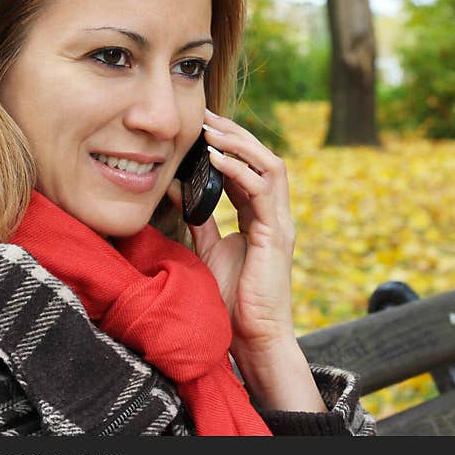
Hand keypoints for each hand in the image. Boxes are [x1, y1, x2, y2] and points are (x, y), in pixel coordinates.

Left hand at [165, 110, 324, 411]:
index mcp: (260, 217)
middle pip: (264, 158)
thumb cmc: (231, 301)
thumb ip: (198, 219)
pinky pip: (263, 190)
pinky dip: (240, 169)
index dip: (228, 145)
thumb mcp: (208, 250)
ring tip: (211, 129)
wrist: (251, 338)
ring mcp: (280, 223)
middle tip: (204, 116)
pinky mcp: (276, 234)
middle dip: (235, 134)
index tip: (201, 127)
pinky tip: (216, 157)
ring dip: (241, 143)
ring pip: (271, 165)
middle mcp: (274, 215)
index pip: (249, 169)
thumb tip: (174, 187)